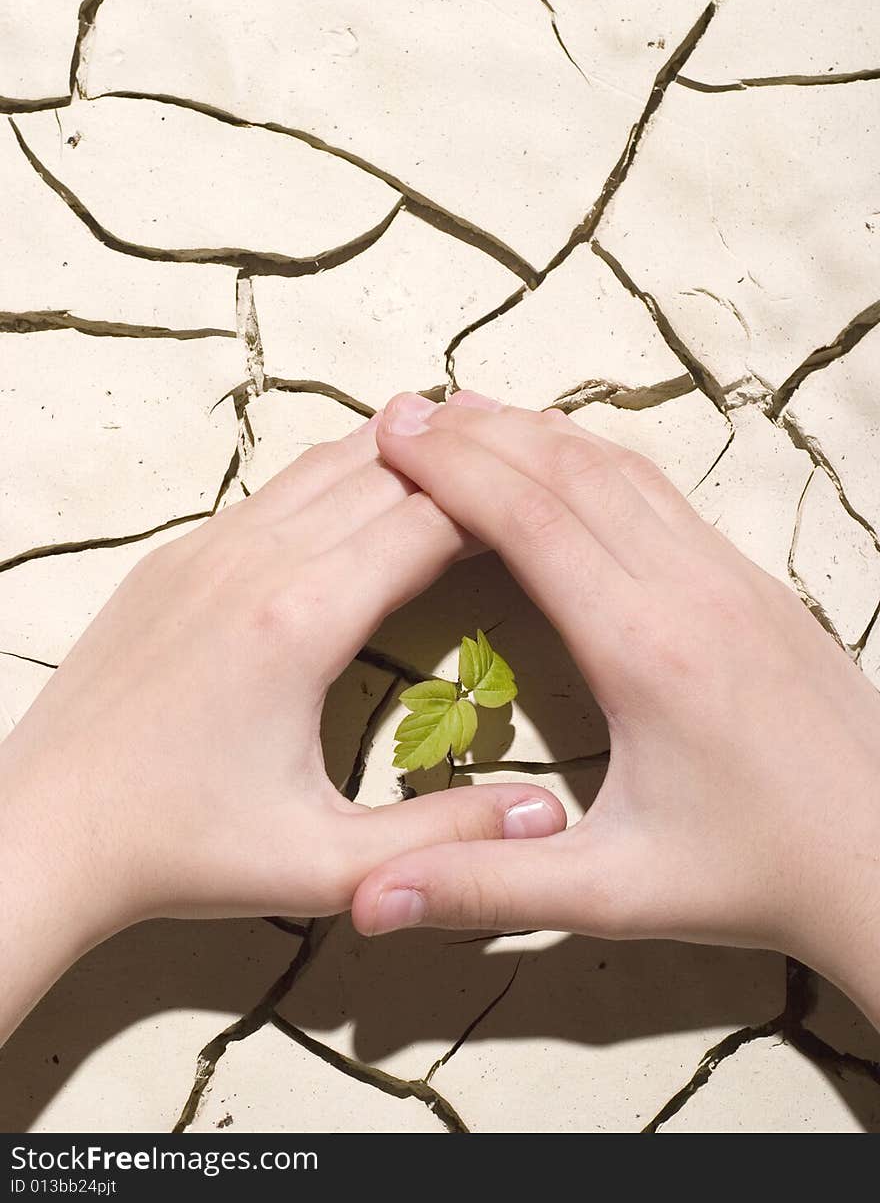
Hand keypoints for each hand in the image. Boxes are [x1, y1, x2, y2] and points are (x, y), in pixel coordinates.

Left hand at [0, 416, 562, 1041]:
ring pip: (322, 466)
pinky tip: (363, 498)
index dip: (500, 504)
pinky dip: (334, 481)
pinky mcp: (172, 558)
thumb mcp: (325, 864)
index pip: (429, 521)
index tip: (552, 504)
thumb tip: (550, 817)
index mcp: (301, 620)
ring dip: (396, 457)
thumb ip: (447, 839)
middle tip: (523, 465)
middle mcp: (253, 561)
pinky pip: (272, 494)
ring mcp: (204, 549)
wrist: (44, 831)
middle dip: (459, 464)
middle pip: (383, 472)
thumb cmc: (180, 850)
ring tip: (460, 453)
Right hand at [352, 392, 879, 1026]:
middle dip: (482, 433)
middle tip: (408, 412)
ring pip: (626, 470)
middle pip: (573, 472)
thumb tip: (369, 898)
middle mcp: (693, 591)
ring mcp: (736, 577)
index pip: (534, 522)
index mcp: (648, 652)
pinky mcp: (758, 584)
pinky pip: (665, 494)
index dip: (454, 469)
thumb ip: (487, 887)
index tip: (393, 433)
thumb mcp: (615, 894)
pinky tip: (567, 463)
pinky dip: (596, 460)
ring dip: (540, 434)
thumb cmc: (757, 877)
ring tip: (471, 415)